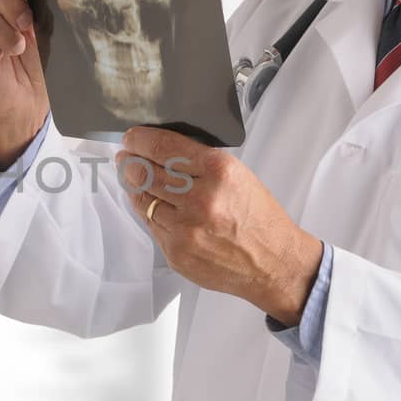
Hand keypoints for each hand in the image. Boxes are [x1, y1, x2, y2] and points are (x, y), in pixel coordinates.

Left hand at [116, 125, 323, 324]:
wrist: (274, 263)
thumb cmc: (258, 217)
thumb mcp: (238, 175)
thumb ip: (199, 163)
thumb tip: (159, 152)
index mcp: (218, 170)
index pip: (164, 147)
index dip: (140, 140)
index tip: (132, 138)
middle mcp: (200, 198)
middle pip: (146, 172)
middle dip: (130, 161)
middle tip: (126, 157)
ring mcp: (186, 228)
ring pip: (143, 199)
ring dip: (133, 186)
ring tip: (131, 177)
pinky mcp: (177, 251)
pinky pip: (150, 224)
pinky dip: (146, 210)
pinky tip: (147, 202)